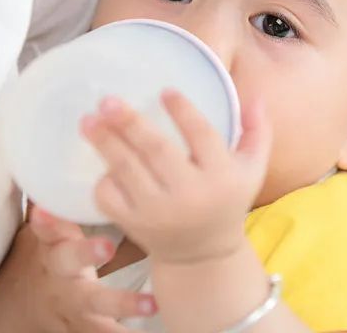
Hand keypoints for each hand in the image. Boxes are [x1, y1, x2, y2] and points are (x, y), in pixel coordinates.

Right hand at [0, 204, 157, 332]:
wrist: (21, 306)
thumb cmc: (47, 252)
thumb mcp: (46, 229)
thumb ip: (62, 198)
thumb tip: (93, 144)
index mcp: (49, 241)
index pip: (43, 227)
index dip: (46, 219)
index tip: (46, 211)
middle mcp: (57, 270)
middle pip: (65, 262)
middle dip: (83, 252)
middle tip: (107, 246)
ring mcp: (70, 299)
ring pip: (91, 302)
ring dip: (119, 302)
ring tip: (149, 303)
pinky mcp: (82, 324)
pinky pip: (100, 332)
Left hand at [81, 89, 271, 264]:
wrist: (203, 254)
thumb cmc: (227, 198)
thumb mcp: (252, 168)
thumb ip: (258, 130)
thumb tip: (256, 96)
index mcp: (221, 176)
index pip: (201, 136)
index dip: (183, 111)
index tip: (165, 91)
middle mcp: (189, 194)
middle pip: (156, 151)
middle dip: (130, 123)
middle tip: (108, 100)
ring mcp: (158, 212)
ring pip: (127, 171)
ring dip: (105, 143)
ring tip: (88, 120)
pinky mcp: (134, 225)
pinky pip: (110, 198)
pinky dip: (102, 179)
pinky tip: (98, 160)